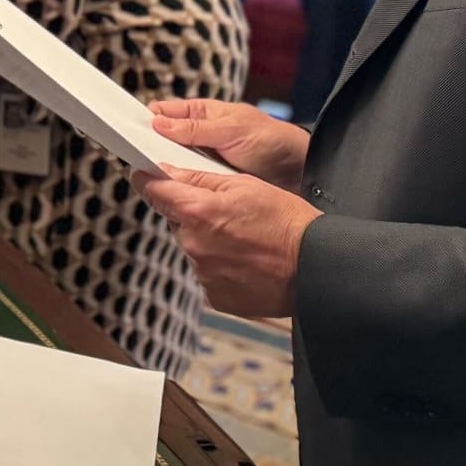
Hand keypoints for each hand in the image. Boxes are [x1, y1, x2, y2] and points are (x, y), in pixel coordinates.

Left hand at [131, 164, 315, 317]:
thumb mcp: (245, 185)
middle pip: (175, 221)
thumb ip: (199, 177)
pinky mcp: (214, 295)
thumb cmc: (287, 222)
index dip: (149, 180)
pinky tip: (245, 261)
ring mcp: (202, 273)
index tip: (148, 176)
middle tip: (227, 214)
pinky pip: (207, 273)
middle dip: (192, 214)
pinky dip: (220, 266)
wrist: (316, 267)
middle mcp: (193, 244)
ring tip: (244, 240)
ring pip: (192, 247)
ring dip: (208, 241)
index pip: (152, 191)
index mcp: (197, 211)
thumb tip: (164, 169)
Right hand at [148, 99, 309, 191]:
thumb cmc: (270, 140)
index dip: (144, 119)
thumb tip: (158, 122)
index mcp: (201, 113)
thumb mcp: (232, 130)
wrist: (299, 171)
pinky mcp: (210, 180)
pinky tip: (172, 191)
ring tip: (150, 177)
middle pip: (163, 140)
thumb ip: (195, 128)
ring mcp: (203, 159)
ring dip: (166, 169)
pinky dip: (181, 185)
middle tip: (134, 158)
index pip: (163, 112)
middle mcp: (198, 136)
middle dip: (150, 147)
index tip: (125, 129)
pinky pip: (188, 181)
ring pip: (173, 162)